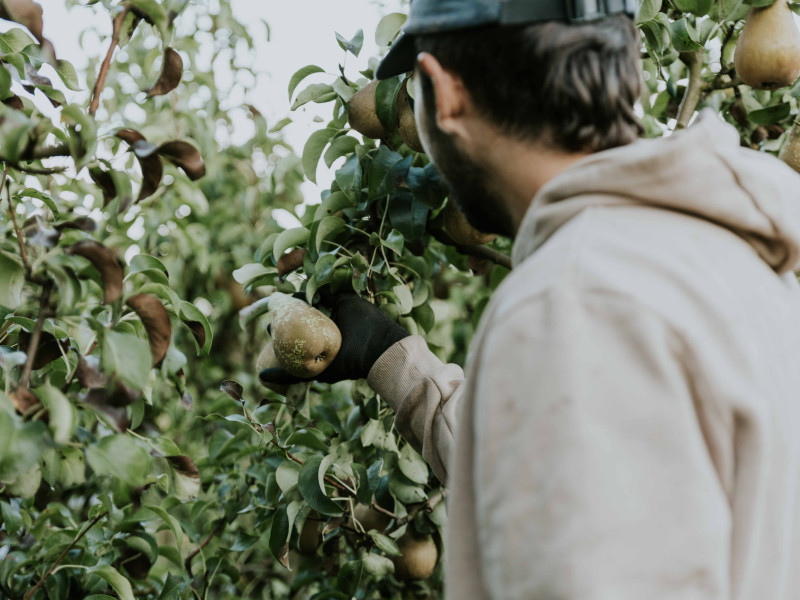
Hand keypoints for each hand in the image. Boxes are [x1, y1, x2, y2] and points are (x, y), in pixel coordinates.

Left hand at [259, 293, 408, 386]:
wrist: (376, 349)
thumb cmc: (345, 364)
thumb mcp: (313, 374)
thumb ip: (289, 375)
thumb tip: (260, 375)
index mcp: (319, 341)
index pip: (295, 331)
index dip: (280, 328)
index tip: (269, 327)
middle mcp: (326, 324)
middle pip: (300, 313)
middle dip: (285, 311)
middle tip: (273, 312)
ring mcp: (335, 309)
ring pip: (309, 299)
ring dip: (295, 297)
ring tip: (279, 298)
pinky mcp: (343, 296)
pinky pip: (324, 287)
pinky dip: (311, 284)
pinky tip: (296, 287)